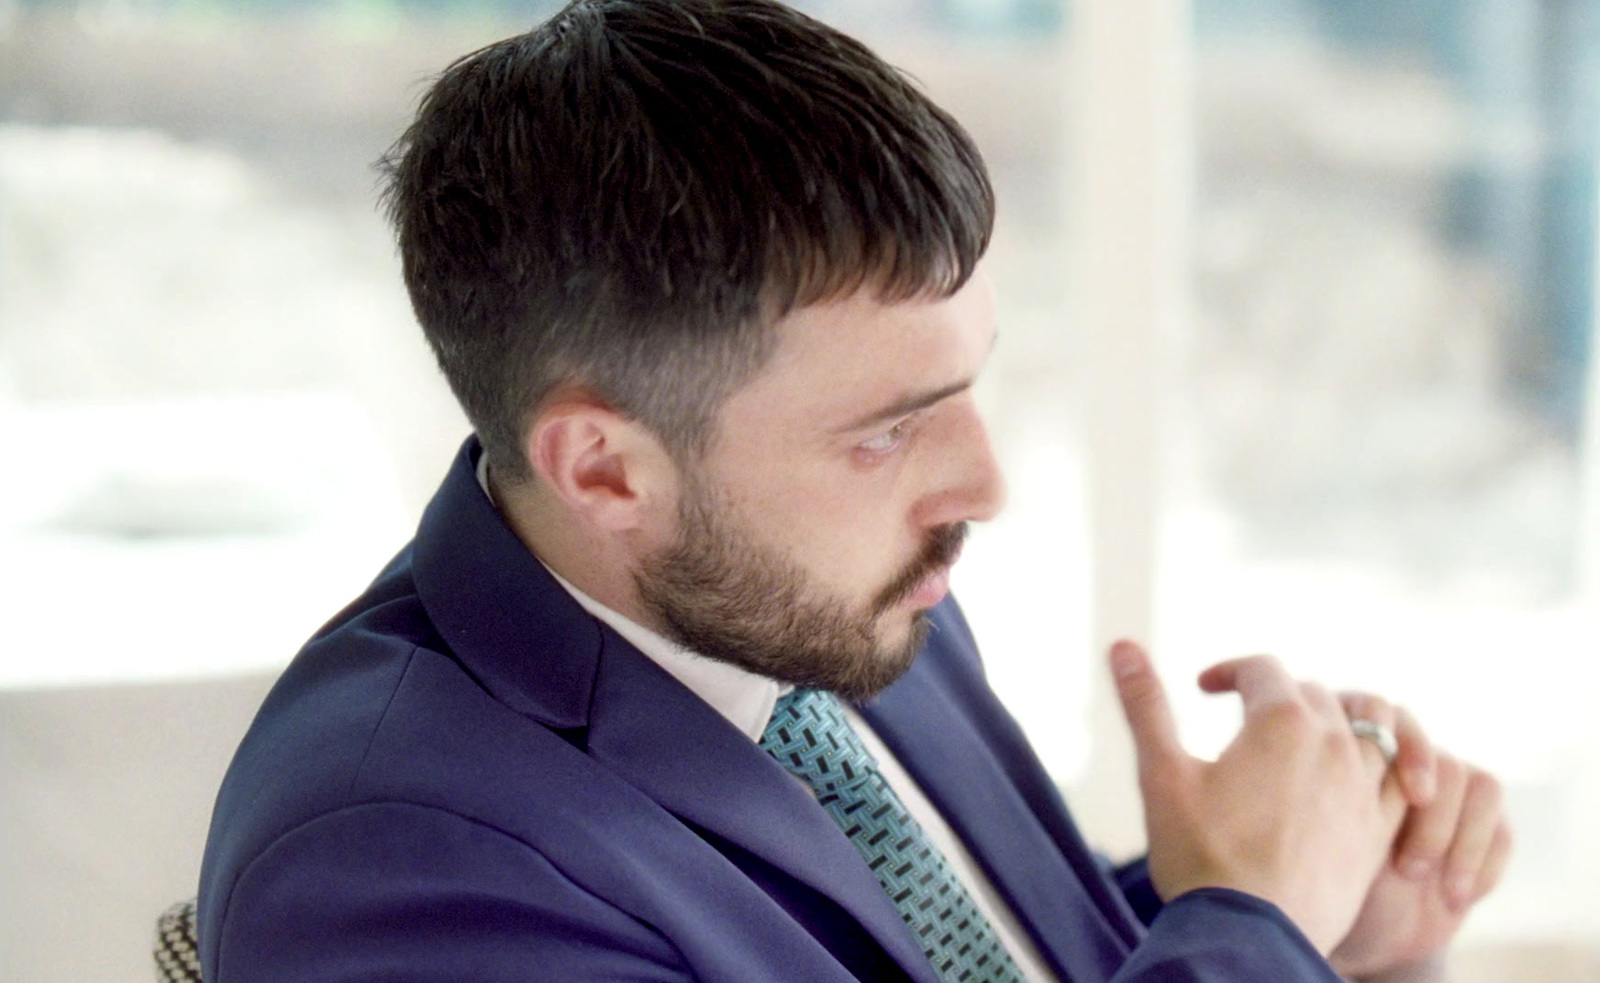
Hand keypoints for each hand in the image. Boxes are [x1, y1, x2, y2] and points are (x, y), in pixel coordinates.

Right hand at [1110, 641, 1407, 952]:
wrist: (1249, 937)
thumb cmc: (1199, 856)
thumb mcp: (1160, 773)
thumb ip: (1145, 704)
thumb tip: (1123, 645)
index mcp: (1282, 721)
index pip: (1261, 668)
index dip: (1228, 671)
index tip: (1203, 689)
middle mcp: (1335, 745)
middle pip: (1314, 693)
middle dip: (1275, 695)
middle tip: (1242, 718)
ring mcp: (1365, 790)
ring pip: (1369, 728)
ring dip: (1334, 724)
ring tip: (1303, 743)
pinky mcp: (1379, 832)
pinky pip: (1398, 780)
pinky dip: (1377, 768)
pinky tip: (1343, 785)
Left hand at [1330, 747, 1511, 979]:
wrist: (1366, 931)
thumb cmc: (1328, 881)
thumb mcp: (1324, 841)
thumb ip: (1339, 799)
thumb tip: (1354, 771)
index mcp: (1354, 745)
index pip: (1388, 715)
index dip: (1408, 748)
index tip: (1413, 795)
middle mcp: (1404, 758)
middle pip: (1443, 760)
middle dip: (1434, 819)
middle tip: (1408, 868)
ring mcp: (1446, 789)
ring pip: (1481, 786)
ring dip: (1463, 842)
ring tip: (1434, 886)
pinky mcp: (1482, 825)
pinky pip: (1501, 831)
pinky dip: (1483, 866)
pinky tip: (1455, 898)